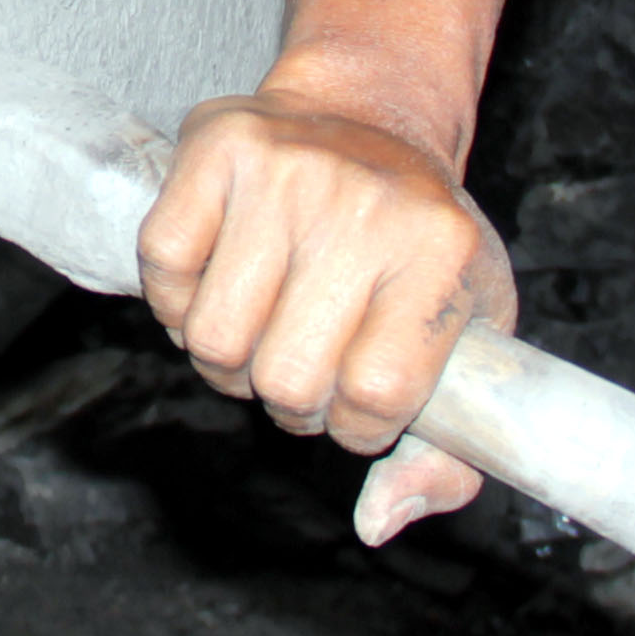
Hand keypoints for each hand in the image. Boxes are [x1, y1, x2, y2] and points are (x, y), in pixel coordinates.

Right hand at [137, 87, 517, 545]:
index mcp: (442, 249)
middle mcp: (366, 203)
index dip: (356, 424)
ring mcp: (287, 169)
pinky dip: (179, 303)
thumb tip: (377, 523)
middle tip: (305, 363)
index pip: (376, 396)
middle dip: (290, 398)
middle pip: (287, 379)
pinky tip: (220, 285)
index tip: (360, 398)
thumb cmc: (418, 238)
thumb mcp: (472, 335)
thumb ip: (448, 456)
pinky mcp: (216, 146)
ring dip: (229, 360)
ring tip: (262, 329)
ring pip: (214, 339)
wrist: (370, 113)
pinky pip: (162, 270)